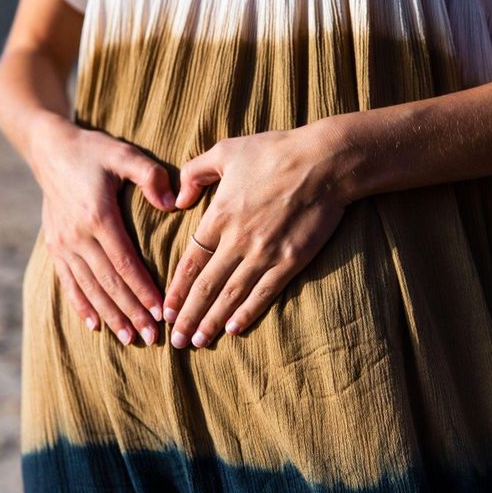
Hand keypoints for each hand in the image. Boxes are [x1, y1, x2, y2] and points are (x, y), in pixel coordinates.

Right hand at [29, 113, 176, 345]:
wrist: (49, 148)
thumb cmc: (93, 150)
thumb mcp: (124, 154)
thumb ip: (150, 174)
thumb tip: (172, 203)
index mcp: (97, 217)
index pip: (124, 264)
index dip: (143, 290)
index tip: (161, 312)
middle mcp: (77, 236)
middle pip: (108, 283)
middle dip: (131, 312)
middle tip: (152, 337)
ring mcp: (62, 244)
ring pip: (89, 288)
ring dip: (110, 315)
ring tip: (128, 338)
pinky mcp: (54, 246)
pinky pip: (68, 282)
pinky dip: (81, 305)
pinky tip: (95, 325)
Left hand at [163, 121, 350, 347]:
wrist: (324, 162)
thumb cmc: (274, 151)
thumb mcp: (225, 150)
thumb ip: (194, 173)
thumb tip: (178, 199)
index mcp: (219, 216)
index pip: (190, 262)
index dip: (176, 290)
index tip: (166, 310)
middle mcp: (237, 240)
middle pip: (206, 286)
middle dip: (188, 316)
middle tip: (176, 340)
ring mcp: (265, 253)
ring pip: (232, 295)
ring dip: (212, 321)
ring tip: (199, 342)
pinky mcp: (291, 261)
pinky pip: (264, 293)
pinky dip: (247, 313)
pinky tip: (234, 329)